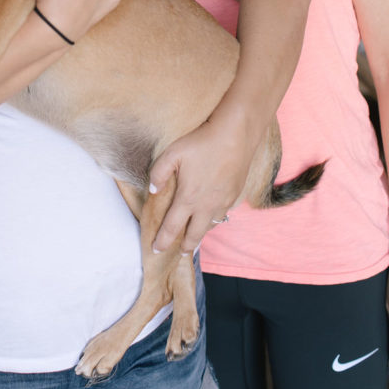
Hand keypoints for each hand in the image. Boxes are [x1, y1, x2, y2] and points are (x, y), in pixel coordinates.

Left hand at [149, 105, 253, 253]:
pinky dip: (213, 220)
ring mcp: (222, 202)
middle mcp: (206, 206)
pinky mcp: (234, 195)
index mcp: (188, 198)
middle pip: (194, 235)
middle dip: (184, 246)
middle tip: (177, 253)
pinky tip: (211, 215)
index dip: (162, 241)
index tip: (156, 250)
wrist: (235, 136)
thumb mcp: (172, 154)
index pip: (172, 227)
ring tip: (193, 236)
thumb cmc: (201, 143)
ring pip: (210, 226)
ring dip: (200, 233)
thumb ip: (159, 173)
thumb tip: (153, 190)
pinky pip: (222, 214)